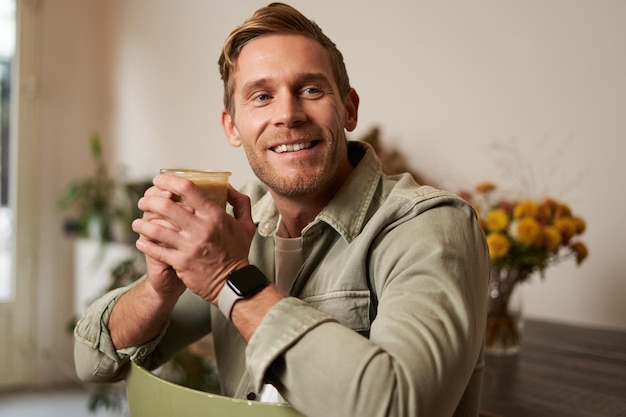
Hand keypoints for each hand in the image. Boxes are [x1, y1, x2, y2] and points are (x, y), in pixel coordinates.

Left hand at [132, 175, 255, 303]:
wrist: (233, 283)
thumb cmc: (238, 253)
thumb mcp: (246, 225)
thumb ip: (240, 202)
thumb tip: (228, 186)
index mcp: (215, 216)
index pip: (188, 189)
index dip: (169, 180)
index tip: (160, 179)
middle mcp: (200, 228)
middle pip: (165, 206)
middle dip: (149, 200)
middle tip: (144, 201)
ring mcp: (189, 246)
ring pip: (155, 228)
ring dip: (142, 223)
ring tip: (138, 222)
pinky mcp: (180, 262)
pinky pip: (156, 250)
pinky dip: (145, 243)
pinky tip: (141, 241)